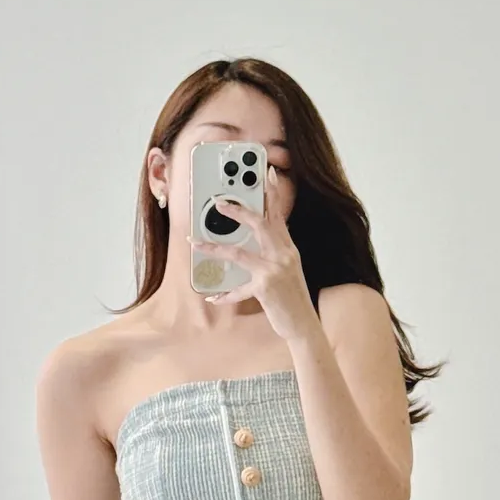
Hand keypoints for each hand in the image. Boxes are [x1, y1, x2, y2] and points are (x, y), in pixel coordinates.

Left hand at [188, 166, 317, 341]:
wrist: (303, 325)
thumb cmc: (291, 298)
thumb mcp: (288, 270)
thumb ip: (274, 254)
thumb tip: (253, 241)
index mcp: (288, 248)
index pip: (279, 215)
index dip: (272, 193)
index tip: (266, 174)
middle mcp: (284, 255)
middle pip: (260, 224)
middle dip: (238, 211)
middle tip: (218, 203)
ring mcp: (275, 270)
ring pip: (239, 252)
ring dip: (213, 247)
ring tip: (195, 242)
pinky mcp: (266, 288)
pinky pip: (238, 288)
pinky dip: (225, 294)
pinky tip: (213, 297)